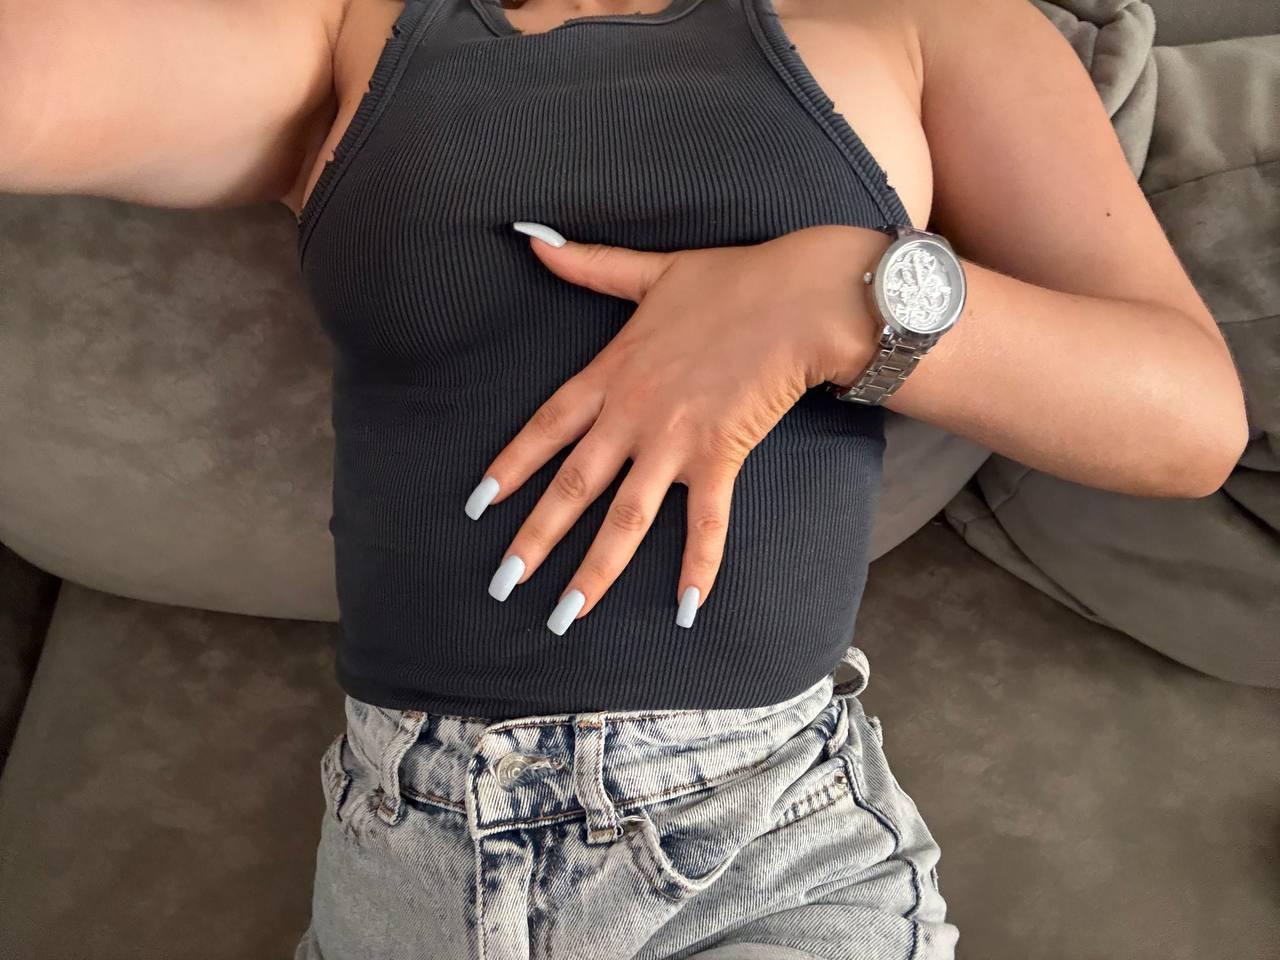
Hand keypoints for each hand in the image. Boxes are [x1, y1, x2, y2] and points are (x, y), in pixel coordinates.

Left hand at [464, 221, 889, 634]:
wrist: (798, 298)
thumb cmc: (728, 280)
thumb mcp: (649, 271)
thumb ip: (587, 265)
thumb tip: (532, 239)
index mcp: (611, 374)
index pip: (545, 427)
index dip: (510, 466)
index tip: (478, 504)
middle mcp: (632, 415)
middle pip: (573, 487)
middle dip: (535, 538)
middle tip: (503, 583)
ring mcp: (674, 442)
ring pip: (625, 517)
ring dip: (595, 570)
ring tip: (567, 615)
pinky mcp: (721, 457)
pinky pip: (707, 522)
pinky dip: (699, 565)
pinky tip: (688, 609)